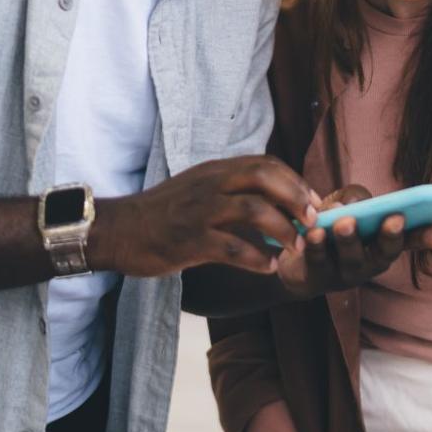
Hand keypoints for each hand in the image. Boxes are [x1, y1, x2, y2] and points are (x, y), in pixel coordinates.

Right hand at [92, 156, 315, 278]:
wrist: (118, 230)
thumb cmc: (165, 213)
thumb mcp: (199, 188)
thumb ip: (232, 187)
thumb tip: (275, 199)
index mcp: (216, 170)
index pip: (266, 164)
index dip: (295, 181)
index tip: (313, 202)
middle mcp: (211, 184)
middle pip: (265, 178)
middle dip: (296, 199)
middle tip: (312, 222)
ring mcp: (200, 211)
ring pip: (254, 210)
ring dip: (282, 230)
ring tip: (295, 248)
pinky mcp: (189, 240)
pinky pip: (232, 247)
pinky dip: (256, 257)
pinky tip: (269, 267)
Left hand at [275, 185, 431, 300]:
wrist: (296, 259)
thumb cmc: (332, 226)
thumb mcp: (348, 204)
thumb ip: (356, 197)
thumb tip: (352, 206)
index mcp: (385, 243)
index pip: (414, 240)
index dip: (431, 239)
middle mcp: (371, 263)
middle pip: (385, 253)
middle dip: (391, 237)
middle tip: (395, 219)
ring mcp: (344, 274)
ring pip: (351, 258)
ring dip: (350, 240)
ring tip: (346, 223)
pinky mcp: (316, 277)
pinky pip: (318, 260)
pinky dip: (317, 246)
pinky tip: (316, 233)